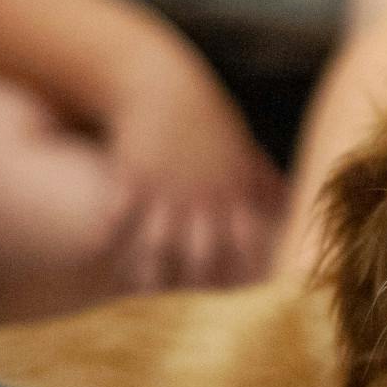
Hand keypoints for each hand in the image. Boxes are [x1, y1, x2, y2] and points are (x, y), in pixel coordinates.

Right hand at [104, 59, 284, 293]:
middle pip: (202, 250)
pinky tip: (96, 250)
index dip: (245, 265)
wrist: (162, 83)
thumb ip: (261, 179)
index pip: (245, 237)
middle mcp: (201, 193)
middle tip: (187, 303)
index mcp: (231, 188)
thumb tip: (290, 198)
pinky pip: (119, 214)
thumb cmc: (205, 115)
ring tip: (139, 287)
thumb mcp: (238, 145)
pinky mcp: (133, 176)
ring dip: (149, 267)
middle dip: (196, 278)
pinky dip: (107, 233)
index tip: (243, 289)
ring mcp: (166, 187)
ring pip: (159, 241)